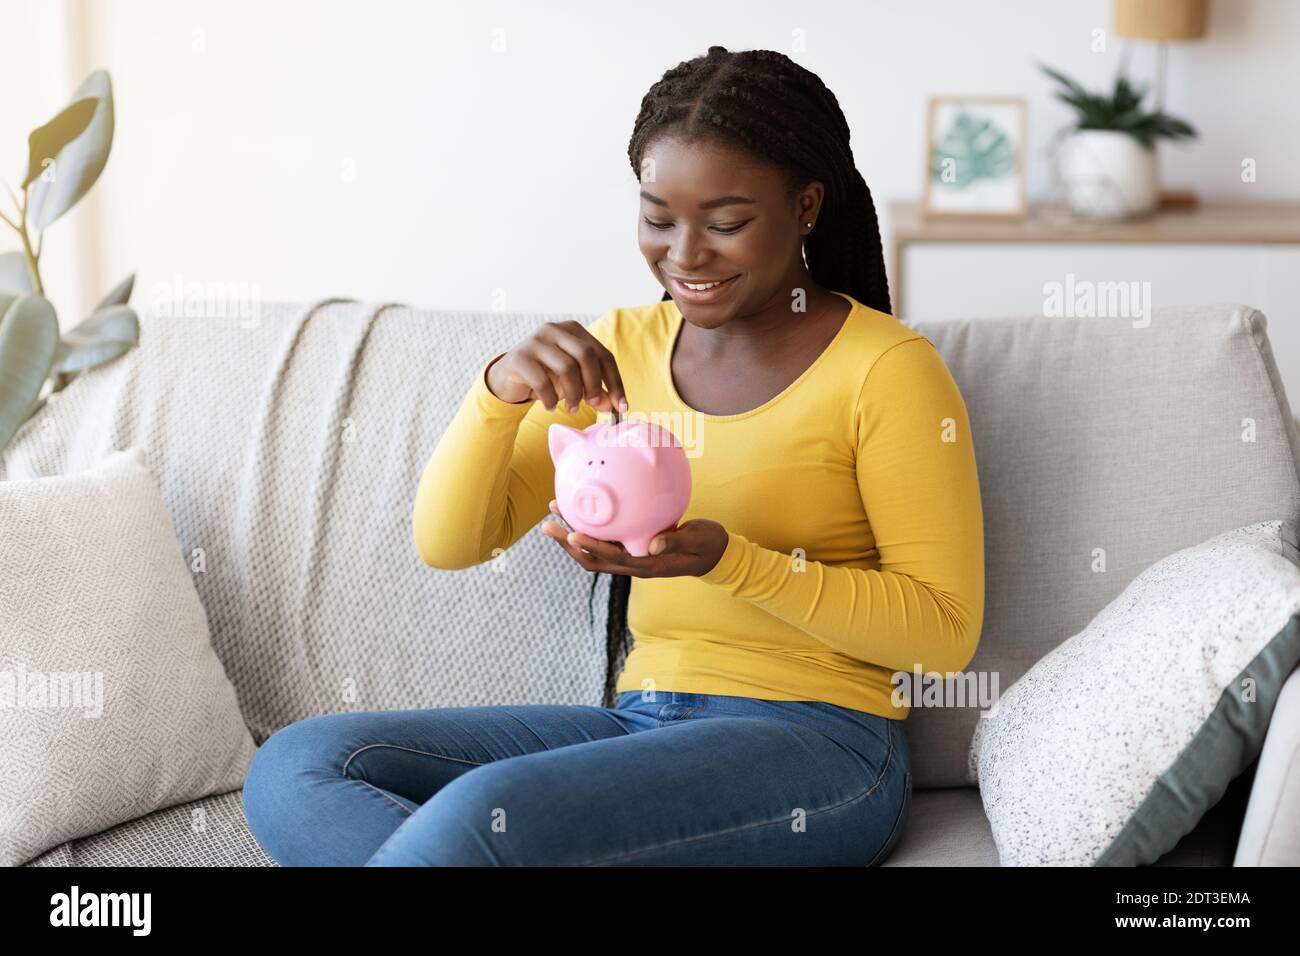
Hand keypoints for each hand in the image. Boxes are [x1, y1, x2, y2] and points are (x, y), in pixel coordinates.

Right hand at [485, 320, 627, 414]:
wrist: (508, 377)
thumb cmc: (547, 377)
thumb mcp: (574, 383)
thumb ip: (595, 392)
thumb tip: (614, 406)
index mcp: (574, 330)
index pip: (603, 354)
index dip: (615, 382)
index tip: (621, 406)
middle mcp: (555, 330)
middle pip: (587, 356)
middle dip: (594, 385)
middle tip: (592, 405)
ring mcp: (535, 341)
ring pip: (567, 368)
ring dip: (573, 395)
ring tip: (571, 408)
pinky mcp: (519, 357)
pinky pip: (543, 381)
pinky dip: (551, 399)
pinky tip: (550, 406)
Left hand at [542, 499, 728, 578]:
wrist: (714, 554)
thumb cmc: (708, 545)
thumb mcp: (699, 540)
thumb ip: (677, 541)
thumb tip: (653, 543)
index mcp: (649, 564)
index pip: (613, 558)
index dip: (592, 548)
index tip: (572, 534)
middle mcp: (634, 563)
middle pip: (593, 559)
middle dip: (569, 544)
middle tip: (548, 525)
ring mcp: (631, 557)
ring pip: (594, 551)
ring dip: (572, 535)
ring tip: (554, 511)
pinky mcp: (632, 547)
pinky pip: (604, 540)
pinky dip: (589, 527)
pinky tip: (581, 508)